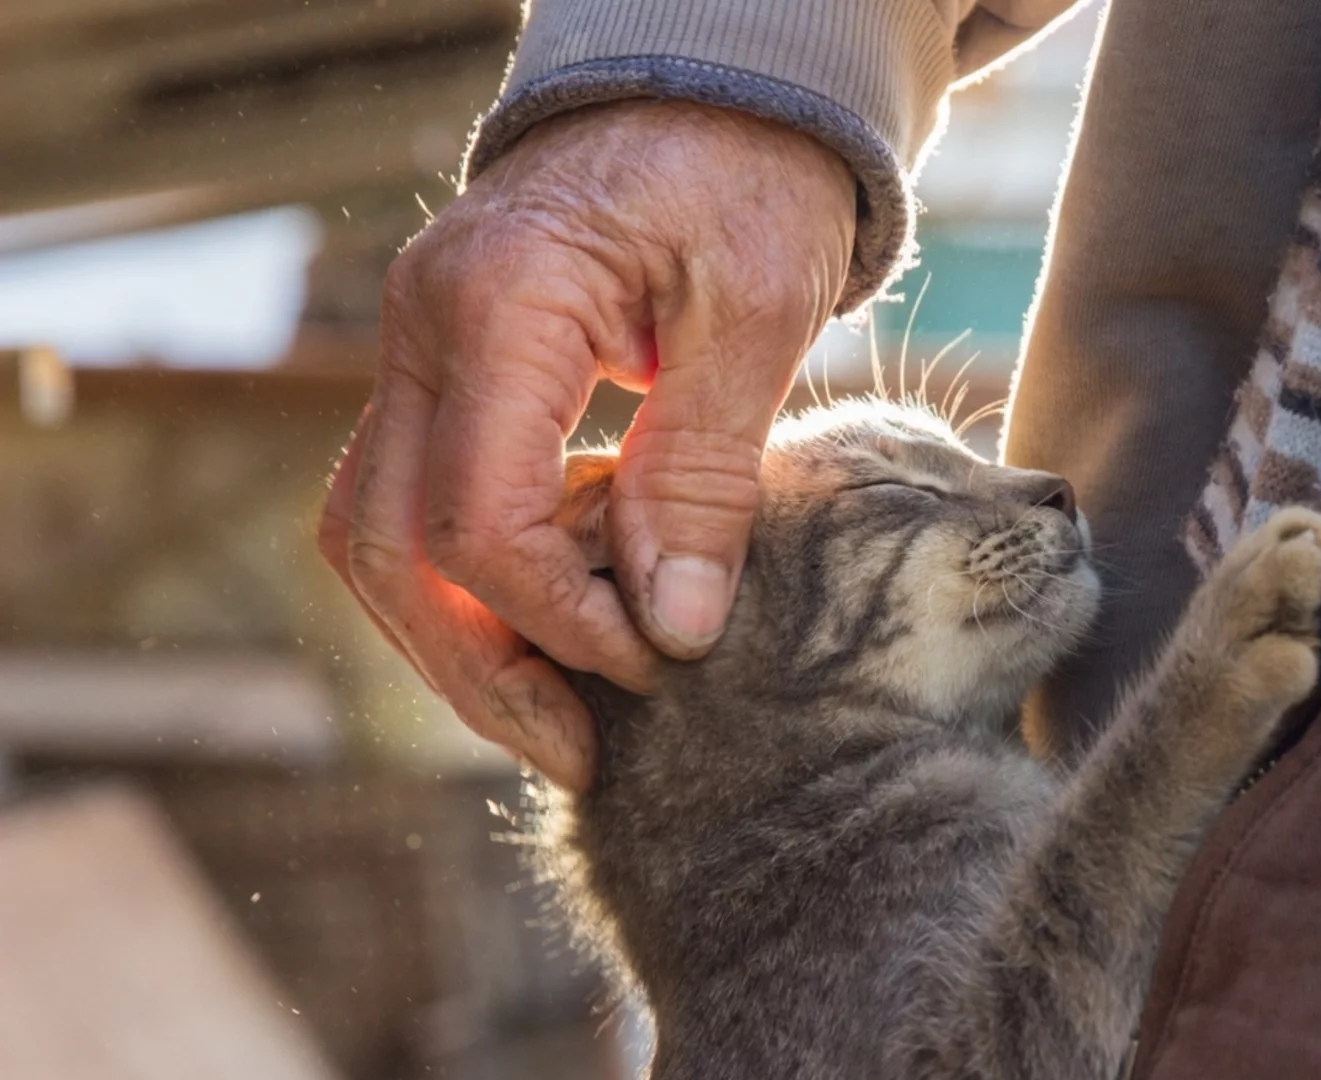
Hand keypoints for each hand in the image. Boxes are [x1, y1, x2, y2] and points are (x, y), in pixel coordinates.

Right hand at [318, 100, 855, 790]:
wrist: (716, 88)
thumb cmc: (750, 174)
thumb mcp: (758, 313)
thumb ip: (704, 470)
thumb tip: (671, 628)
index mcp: (498, 302)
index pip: (479, 519)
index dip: (561, 621)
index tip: (655, 666)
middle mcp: (423, 327)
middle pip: (391, 547)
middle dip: (480, 671)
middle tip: (579, 752)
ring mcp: (419, 346)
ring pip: (381, 533)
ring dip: (462, 640)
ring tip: (562, 715)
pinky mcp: (449, 368)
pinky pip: (421, 496)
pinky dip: (479, 578)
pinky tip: (562, 620)